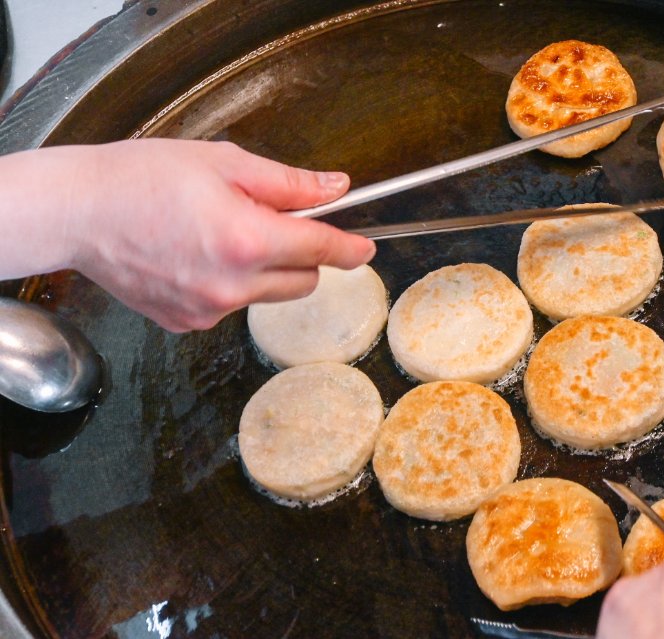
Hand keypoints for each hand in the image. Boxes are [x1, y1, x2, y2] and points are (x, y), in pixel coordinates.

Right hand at [0, 139, 373, 330]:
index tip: (366, 248)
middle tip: (270, 223)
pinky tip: (196, 258)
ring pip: (270, 295)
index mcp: (247, 239)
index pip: (322, 249)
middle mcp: (233, 284)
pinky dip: (231, 286)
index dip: (350, 248)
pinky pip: (233, 307)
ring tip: (221, 236)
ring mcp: (210, 311)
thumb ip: (288, 183)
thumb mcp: (223, 163)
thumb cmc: (140, 179)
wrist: (77, 213)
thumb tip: (334, 188)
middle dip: (302, 254)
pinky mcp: (189, 324)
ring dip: (266, 270)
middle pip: (305, 280)